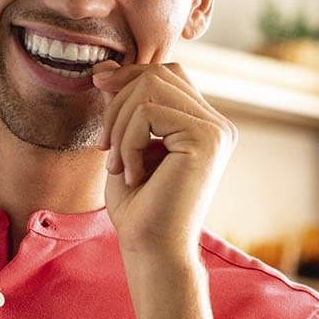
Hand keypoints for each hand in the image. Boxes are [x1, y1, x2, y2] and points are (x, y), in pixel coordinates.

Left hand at [91, 60, 238, 258]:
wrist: (152, 250)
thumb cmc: (139, 207)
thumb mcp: (125, 144)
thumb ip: (123, 106)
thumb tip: (105, 68)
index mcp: (204, 124)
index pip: (166, 74)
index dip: (128, 80)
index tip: (101, 103)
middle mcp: (218, 124)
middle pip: (158, 74)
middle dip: (118, 103)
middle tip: (105, 148)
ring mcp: (216, 129)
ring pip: (151, 86)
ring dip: (119, 124)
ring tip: (117, 165)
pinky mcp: (207, 138)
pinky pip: (149, 111)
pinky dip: (128, 140)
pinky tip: (132, 174)